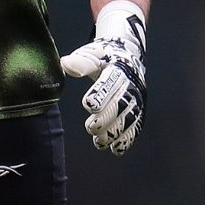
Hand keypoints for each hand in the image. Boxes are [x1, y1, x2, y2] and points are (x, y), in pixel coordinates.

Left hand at [60, 0, 146, 154]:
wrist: (127, 57)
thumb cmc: (103, 58)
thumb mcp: (92, 55)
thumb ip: (81, 62)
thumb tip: (65, 63)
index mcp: (118, 69)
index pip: (110, 82)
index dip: (101, 94)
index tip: (88, 105)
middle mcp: (131, 86)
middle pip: (121, 104)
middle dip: (107, 118)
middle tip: (90, 127)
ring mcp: (136, 100)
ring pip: (129, 118)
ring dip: (115, 132)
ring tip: (99, 142)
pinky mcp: (138, 111)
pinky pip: (136, 127)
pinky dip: (127, 139)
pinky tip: (115, 149)